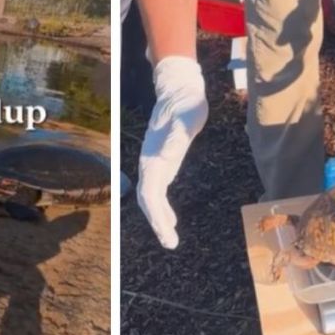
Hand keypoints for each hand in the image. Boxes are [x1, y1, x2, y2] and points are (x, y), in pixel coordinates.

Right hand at [137, 57, 207, 248]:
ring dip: (159, 220)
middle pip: (148, 201)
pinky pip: (158, 192)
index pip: (150, 194)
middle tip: (170, 245)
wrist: (179, 90)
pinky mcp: (163, 164)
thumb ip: (177, 136)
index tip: (166, 232)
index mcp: (154, 157)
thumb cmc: (186, 104)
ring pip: (151, 199)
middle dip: (157, 224)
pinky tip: (172, 222)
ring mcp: (155, 164)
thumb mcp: (186, 118)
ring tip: (170, 241)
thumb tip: (168, 155)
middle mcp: (150, 163)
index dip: (157, 215)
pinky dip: (163, 209)